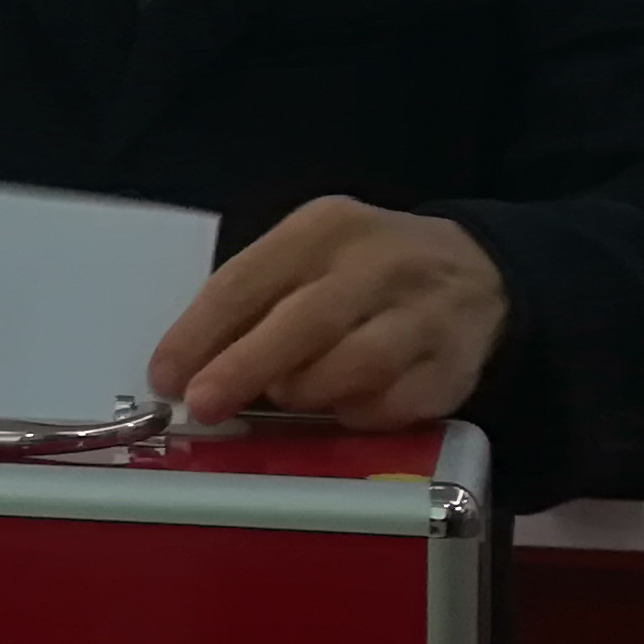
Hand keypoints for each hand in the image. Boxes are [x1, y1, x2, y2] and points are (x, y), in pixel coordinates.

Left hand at [150, 197, 508, 430]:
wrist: (478, 271)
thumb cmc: (365, 271)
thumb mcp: (309, 257)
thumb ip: (254, 301)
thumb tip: (188, 369)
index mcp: (325, 228)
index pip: (249, 279)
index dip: (199, 333)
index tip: (166, 377)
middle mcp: (377, 265)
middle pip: (303, 322)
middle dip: (244, 369)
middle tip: (204, 406)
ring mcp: (422, 316)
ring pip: (355, 365)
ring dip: (307, 393)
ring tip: (285, 401)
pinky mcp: (452, 368)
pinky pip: (394, 404)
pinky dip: (358, 415)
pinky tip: (343, 408)